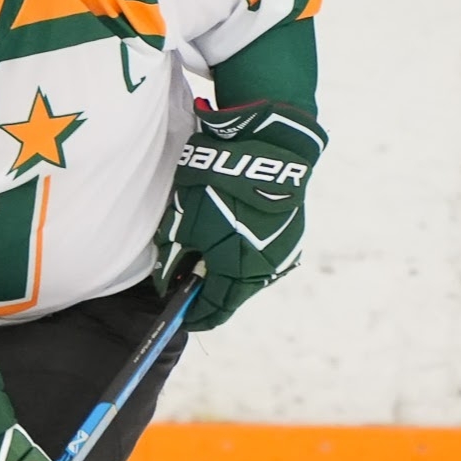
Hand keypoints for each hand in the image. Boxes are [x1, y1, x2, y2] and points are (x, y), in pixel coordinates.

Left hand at [154, 99, 325, 328]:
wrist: (266, 144)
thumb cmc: (216, 183)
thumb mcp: (182, 221)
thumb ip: (171, 259)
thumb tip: (168, 282)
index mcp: (238, 273)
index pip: (213, 311)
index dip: (193, 316)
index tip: (179, 314)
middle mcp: (265, 270)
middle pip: (232, 296)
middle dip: (208, 294)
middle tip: (186, 281)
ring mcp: (283, 253)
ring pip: (248, 277)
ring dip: (226, 273)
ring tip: (204, 255)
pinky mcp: (292, 234)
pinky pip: (262, 257)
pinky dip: (242, 255)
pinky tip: (228, 238)